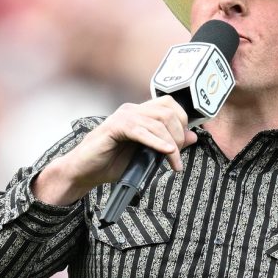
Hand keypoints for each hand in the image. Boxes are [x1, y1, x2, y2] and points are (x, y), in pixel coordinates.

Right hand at [34, 98, 196, 202]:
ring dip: (170, 144)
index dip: (182, 122)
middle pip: (167, 112)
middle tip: (177, 158)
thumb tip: (193, 136)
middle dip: (179, 135)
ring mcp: (122, 117)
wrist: (85, 172)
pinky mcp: (113, 127)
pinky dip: (156, 141)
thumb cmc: (112, 164)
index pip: (169, 105)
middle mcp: (132, 110)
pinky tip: (166, 152)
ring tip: (173, 164)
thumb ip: (168, 144)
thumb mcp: (147, 156)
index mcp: (140, 114)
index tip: (184, 144)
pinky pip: (140, 130)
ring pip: (157, 122)